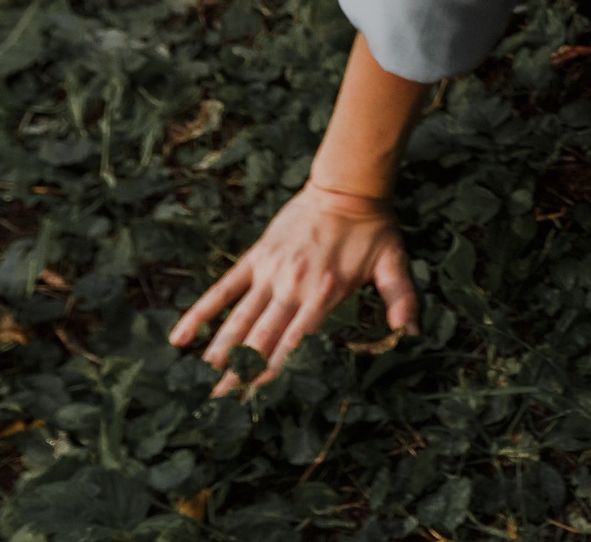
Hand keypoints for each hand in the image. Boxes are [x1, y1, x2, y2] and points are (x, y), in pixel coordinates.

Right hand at [167, 183, 418, 396]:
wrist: (347, 186)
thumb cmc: (373, 229)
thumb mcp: (394, 263)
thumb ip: (402, 298)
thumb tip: (411, 331)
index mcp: (325, 293)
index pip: (296, 342)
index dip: (274, 371)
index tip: (255, 398)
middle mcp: (293, 286)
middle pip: (261, 337)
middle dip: (240, 371)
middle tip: (218, 403)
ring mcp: (270, 272)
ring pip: (239, 318)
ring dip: (219, 350)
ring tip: (200, 380)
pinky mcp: (256, 257)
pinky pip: (224, 288)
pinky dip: (201, 311)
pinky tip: (180, 336)